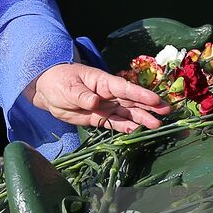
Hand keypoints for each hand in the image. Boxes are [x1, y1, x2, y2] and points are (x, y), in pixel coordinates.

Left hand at [26, 63, 171, 132]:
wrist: (46, 90)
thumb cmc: (59, 81)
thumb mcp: (69, 87)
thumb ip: (82, 95)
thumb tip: (95, 101)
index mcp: (103, 82)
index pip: (125, 88)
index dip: (141, 94)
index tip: (156, 100)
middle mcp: (108, 94)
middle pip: (132, 100)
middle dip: (149, 106)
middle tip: (167, 112)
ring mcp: (105, 106)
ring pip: (127, 113)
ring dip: (141, 119)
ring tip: (157, 125)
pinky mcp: (99, 117)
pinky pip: (115, 123)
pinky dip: (126, 127)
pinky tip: (138, 131)